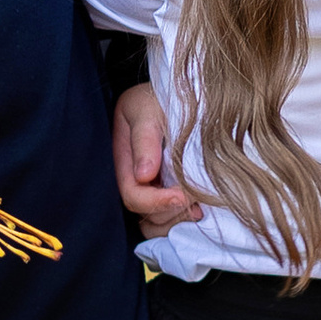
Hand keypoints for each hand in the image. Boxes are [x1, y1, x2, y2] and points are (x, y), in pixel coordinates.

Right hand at [113, 83, 202, 230]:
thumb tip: (144, 175)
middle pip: (144, 216)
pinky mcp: (162, 194)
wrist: (172, 96)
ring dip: (177, 221)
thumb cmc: (156, 97)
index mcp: (121, 161)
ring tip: (199, 208)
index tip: (182, 196)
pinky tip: (198, 208)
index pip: (132, 196)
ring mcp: (146, 190)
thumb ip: (145, 139)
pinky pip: (166, 221)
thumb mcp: (146, 109)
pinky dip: (181, 221)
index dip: (156, 202)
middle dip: (171, 213)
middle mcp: (131, 180)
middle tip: (197, 202)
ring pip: (155, 224)